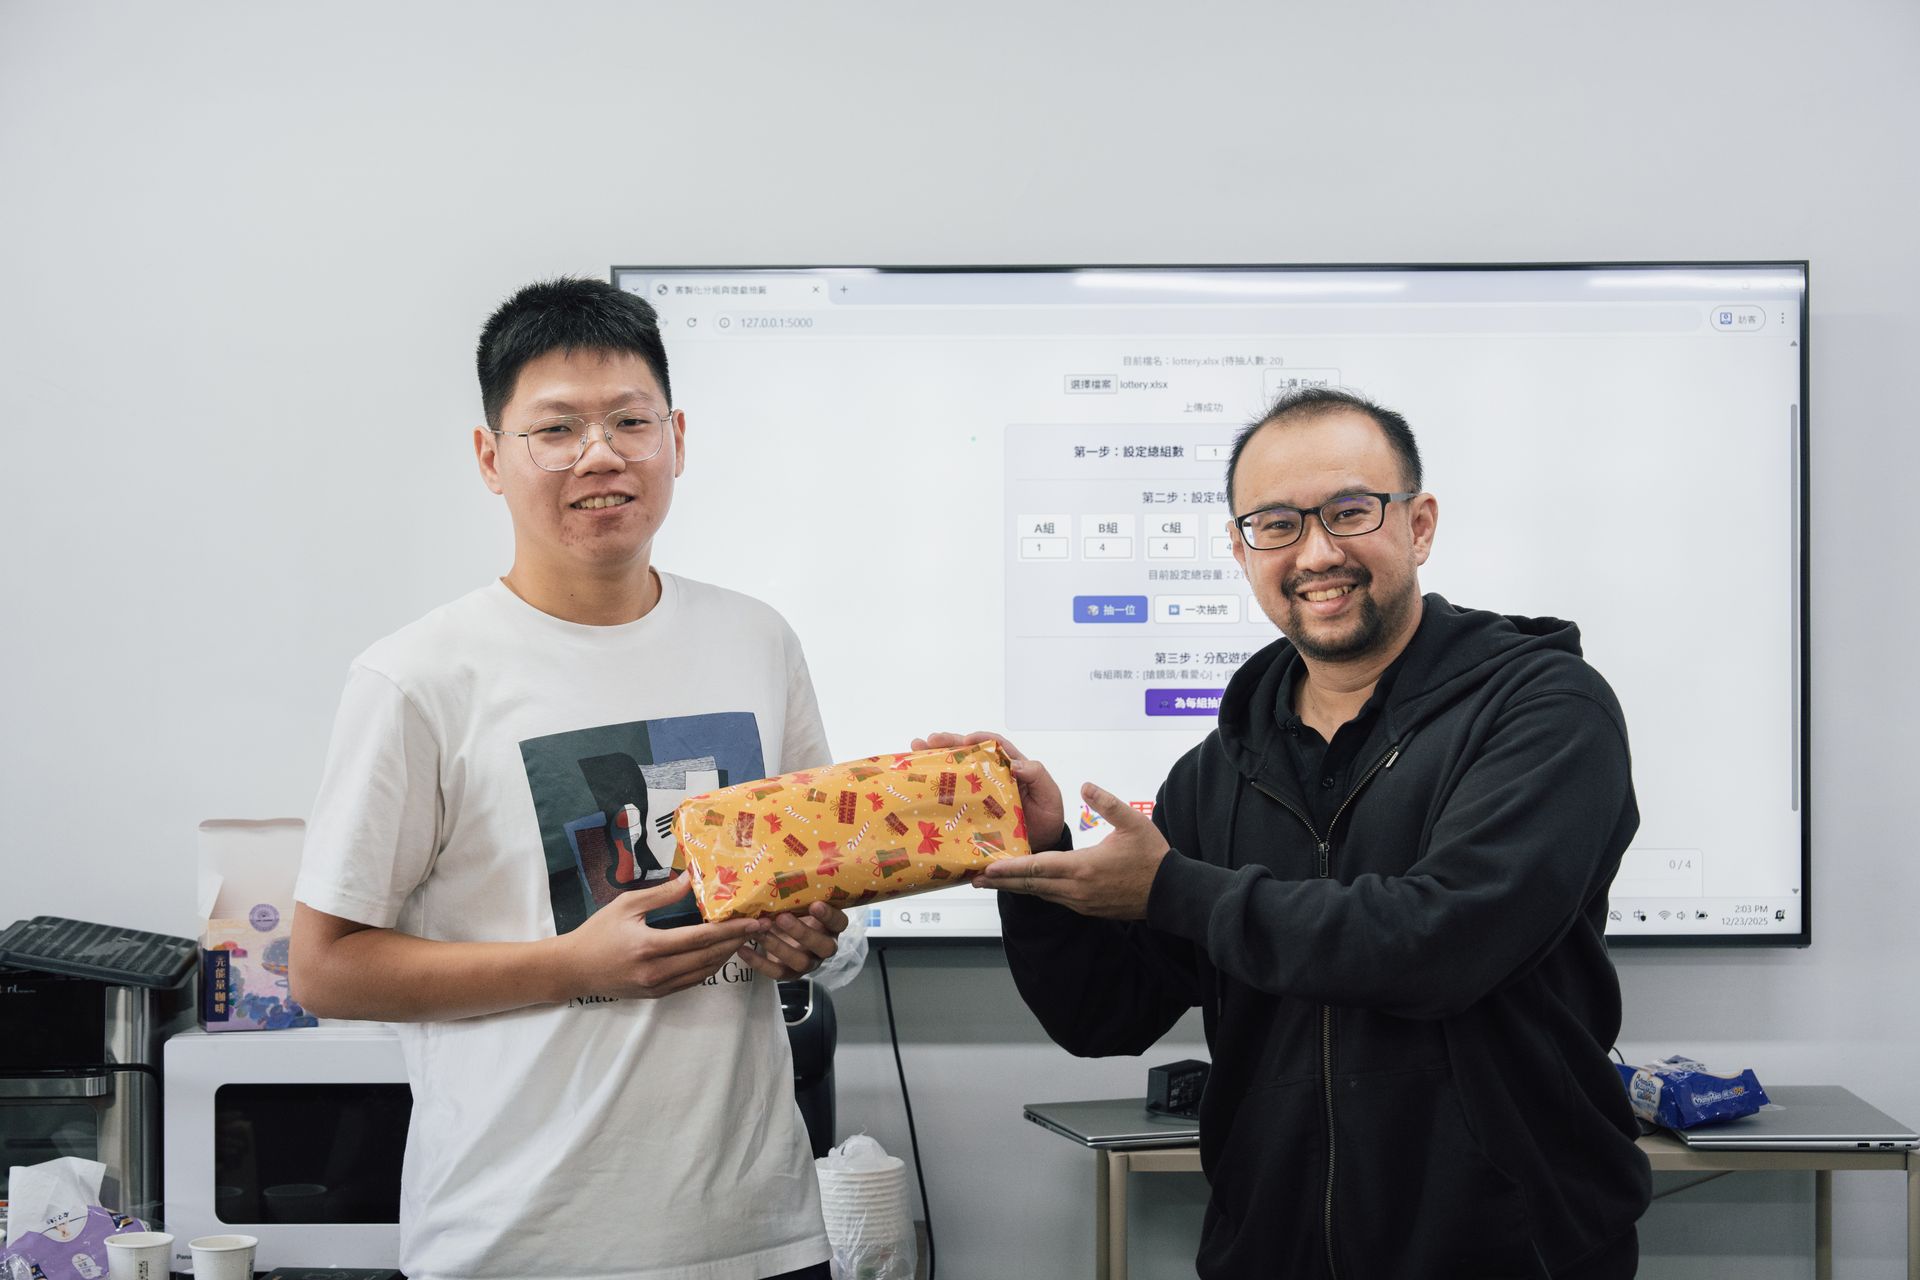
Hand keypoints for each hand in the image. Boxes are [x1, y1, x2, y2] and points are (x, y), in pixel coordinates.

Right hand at [562, 874, 765, 999]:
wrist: (573, 970)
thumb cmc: (597, 932)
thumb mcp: (626, 905)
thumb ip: (661, 894)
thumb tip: (690, 879)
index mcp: (649, 946)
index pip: (700, 938)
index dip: (730, 930)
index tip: (753, 921)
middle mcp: (657, 971)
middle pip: (709, 957)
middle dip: (737, 942)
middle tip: (759, 929)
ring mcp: (657, 986)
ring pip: (704, 972)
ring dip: (727, 956)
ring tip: (744, 938)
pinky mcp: (656, 994)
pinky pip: (692, 981)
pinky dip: (709, 967)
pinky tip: (719, 953)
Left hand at [733, 900, 849, 980]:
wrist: (781, 932)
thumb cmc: (793, 910)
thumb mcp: (798, 902)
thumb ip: (797, 893)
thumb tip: (776, 869)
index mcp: (832, 926)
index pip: (839, 922)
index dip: (829, 916)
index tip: (815, 904)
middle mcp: (825, 946)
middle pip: (823, 946)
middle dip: (802, 932)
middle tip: (782, 917)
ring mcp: (809, 962)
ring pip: (800, 961)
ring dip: (779, 946)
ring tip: (759, 930)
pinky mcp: (790, 974)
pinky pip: (777, 974)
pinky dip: (759, 963)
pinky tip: (743, 950)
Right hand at [911, 730, 1066, 851]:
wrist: (1042, 843)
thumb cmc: (1047, 814)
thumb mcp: (1048, 793)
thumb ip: (1037, 775)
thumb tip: (1015, 765)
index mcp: (1011, 766)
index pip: (994, 745)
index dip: (978, 739)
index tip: (965, 739)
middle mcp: (992, 774)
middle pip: (967, 753)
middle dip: (947, 744)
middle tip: (927, 741)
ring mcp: (980, 790)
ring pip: (956, 770)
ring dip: (935, 758)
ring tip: (914, 750)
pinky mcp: (972, 807)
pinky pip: (953, 795)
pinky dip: (936, 787)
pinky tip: (918, 783)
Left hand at [973, 782, 1169, 919]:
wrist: (1171, 893)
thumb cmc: (1153, 857)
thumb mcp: (1132, 822)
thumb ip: (1106, 802)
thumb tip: (1085, 785)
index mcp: (1083, 867)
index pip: (1037, 867)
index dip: (1009, 868)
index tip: (986, 867)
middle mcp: (1077, 889)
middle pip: (1031, 885)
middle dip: (1001, 882)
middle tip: (975, 878)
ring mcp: (1081, 902)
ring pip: (1040, 894)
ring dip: (1016, 887)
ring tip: (993, 881)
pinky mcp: (1087, 908)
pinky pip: (1054, 899)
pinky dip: (1036, 891)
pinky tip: (1027, 884)